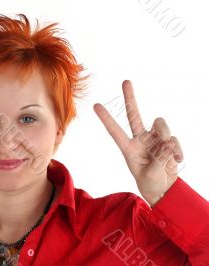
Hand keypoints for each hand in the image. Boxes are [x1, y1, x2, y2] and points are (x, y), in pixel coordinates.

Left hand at [93, 80, 182, 206]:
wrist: (165, 189)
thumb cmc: (151, 184)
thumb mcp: (150, 175)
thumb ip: (159, 159)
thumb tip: (168, 142)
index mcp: (128, 148)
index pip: (115, 131)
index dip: (106, 118)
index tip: (95, 105)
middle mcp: (140, 139)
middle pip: (134, 114)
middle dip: (130, 97)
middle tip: (125, 81)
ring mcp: (154, 138)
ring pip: (160, 124)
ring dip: (166, 136)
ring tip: (168, 156)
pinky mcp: (167, 140)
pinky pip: (174, 138)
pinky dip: (177, 150)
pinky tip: (177, 161)